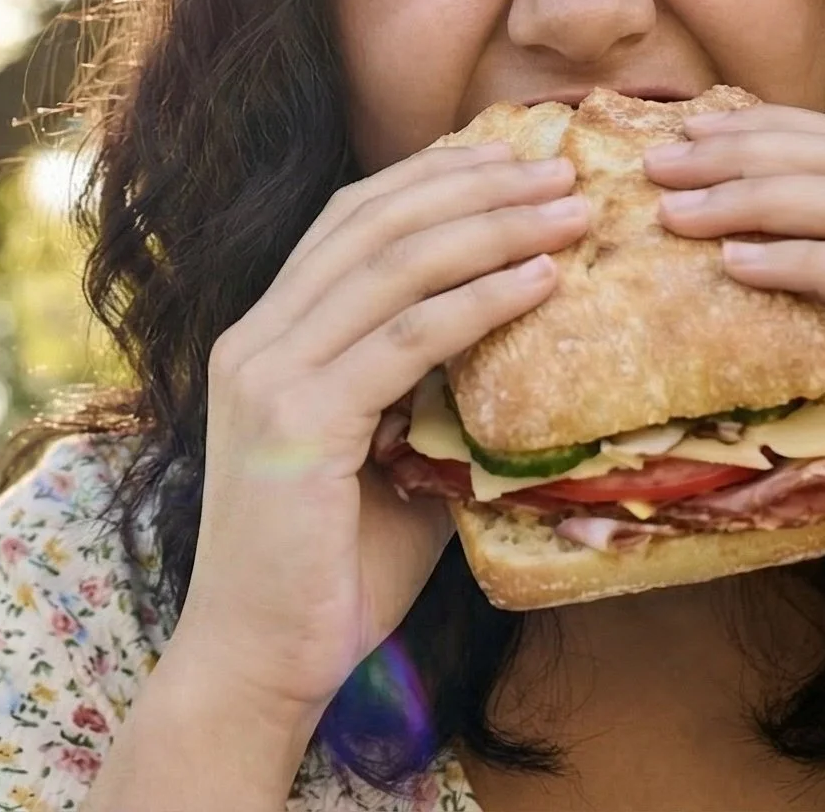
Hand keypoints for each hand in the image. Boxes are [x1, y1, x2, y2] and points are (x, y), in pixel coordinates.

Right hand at [173, 142, 590, 724]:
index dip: (429, 179)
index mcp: (263, 337)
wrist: (257, 663)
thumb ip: (428, 403)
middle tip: (556, 166)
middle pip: (371, 222)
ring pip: (393, 264)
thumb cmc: (327, 577)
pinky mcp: (299, 419)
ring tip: (569, 210)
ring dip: (493, 226)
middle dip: (471, 184)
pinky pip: (407, 338)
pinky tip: (543, 281)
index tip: (510, 160)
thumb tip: (519, 362)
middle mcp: (255, 338)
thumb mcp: (385, 465)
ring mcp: (269, 373)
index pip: (348, 223)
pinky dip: (482, 300)